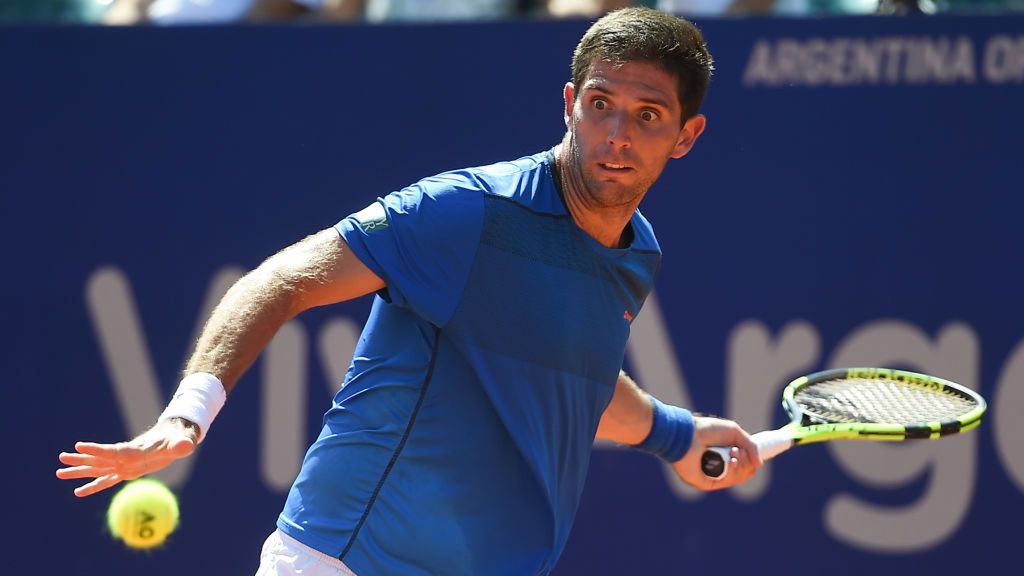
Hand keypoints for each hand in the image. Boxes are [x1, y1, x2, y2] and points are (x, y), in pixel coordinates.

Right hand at [56, 418, 198, 496]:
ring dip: (80, 471)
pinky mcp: (127, 471)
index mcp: (136, 450)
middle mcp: (126, 457)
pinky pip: (107, 480)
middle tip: (61, 458)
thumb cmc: (179, 438)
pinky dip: (93, 486)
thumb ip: (182, 445)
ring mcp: (124, 464)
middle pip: (100, 459)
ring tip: (59, 472)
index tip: (79, 445)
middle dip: (81, 459)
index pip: (113, 450)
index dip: (97, 449)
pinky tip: (78, 492)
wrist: (176, 436)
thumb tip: (186, 446)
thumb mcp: (183, 441)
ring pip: (98, 469)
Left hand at [672, 416, 761, 490]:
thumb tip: (760, 464)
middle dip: (746, 462)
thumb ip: (751, 446)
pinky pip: (725, 482)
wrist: (688, 434)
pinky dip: (732, 472)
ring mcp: (712, 477)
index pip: (744, 466)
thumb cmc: (708, 430)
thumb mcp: (734, 433)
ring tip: (733, 452)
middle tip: (738, 450)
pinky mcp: (705, 483)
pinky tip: (732, 462)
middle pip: (744, 474)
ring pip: (737, 479)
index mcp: (724, 457)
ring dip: (741, 466)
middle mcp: (718, 468)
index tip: (754, 455)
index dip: (751, 461)